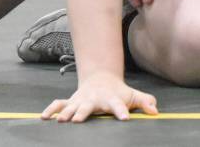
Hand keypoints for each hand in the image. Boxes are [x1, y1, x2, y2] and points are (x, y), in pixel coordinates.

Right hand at [42, 73, 157, 121]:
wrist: (101, 78)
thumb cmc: (119, 91)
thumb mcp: (133, 95)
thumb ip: (145, 102)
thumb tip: (155, 111)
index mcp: (111, 99)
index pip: (118, 105)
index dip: (122, 111)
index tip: (125, 118)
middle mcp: (94, 99)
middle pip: (88, 106)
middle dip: (83, 113)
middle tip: (77, 120)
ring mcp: (81, 100)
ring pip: (71, 106)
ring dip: (65, 112)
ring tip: (60, 121)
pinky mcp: (72, 101)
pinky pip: (59, 104)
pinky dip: (51, 109)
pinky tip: (43, 117)